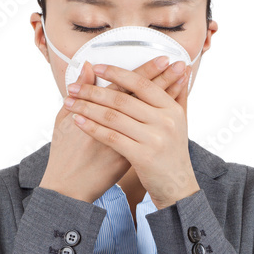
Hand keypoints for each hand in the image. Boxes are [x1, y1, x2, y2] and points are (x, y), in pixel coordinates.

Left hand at [61, 60, 199, 208]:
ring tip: (70, 102)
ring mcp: (154, 139)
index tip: (97, 67)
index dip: (118, 73)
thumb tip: (182, 67)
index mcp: (171, 109)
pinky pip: (111, 137)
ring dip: (87, 107)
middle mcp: (164, 121)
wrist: (178, 187)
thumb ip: (178, 94)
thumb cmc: (173, 154)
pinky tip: (78, 121)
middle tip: (74, 87)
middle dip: (93, 91)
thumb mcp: (180, 122)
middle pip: (123, 99)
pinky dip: (92, 127)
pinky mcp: (142, 157)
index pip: (141, 83)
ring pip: (113, 116)